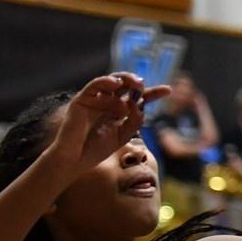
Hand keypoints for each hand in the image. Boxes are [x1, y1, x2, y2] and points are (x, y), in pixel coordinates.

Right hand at [43, 73, 169, 173]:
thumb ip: (134, 121)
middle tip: (145, 85)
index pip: (137, 98)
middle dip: (137, 83)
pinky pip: (95, 85)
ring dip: (126, 80)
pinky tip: (116, 85)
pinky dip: (106, 82)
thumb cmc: (96, 150)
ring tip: (136, 86)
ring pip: (112, 81)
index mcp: (118, 111)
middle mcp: (108, 103)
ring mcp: (95, 100)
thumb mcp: (123, 136)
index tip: (167, 91)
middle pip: (126, 86)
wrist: (74, 160)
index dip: (152, 93)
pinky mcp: (82, 99)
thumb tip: (140, 104)